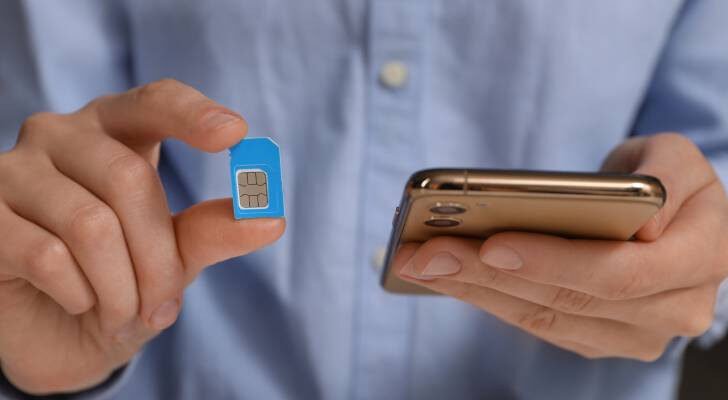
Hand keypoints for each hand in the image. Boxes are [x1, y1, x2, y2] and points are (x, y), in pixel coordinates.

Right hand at [0, 79, 284, 393]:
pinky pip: (46, 254)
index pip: (155, 101)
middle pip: (130, 180)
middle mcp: (62, 135)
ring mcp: (14, 170)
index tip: (235, 135)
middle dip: (158, 258)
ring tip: (124, 313)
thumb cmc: (122, 279)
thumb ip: (213, 231)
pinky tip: (80, 303)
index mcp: (117, 131)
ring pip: (90, 223)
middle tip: (164, 305)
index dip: (193, 114)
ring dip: (121, 287)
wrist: (60, 331)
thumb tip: (270, 219)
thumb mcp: (174, 257)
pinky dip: (80, 294)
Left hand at [396, 133, 727, 360]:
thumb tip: (637, 221)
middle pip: (566, 301)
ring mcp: (634, 334)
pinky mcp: (599, 339)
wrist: (673, 220)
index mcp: (700, 258)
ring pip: (542, 319)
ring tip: (420, 263)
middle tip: (425, 254)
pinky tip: (448, 277)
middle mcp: (673, 309)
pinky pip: (537, 325)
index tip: (490, 243)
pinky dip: (487, 300)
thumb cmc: (668, 180)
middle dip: (486, 276)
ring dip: (473, 291)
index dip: (552, 262)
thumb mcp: (674, 156)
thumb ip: (666, 175)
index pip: (619, 272)